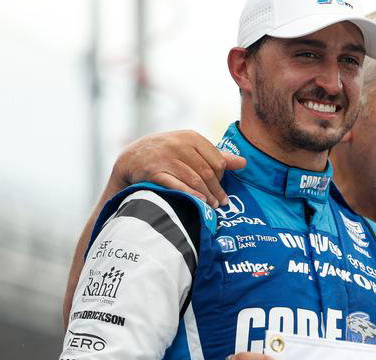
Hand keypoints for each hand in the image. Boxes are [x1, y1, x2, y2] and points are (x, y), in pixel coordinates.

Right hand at [113, 130, 245, 207]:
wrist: (131, 158)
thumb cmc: (167, 154)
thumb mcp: (190, 149)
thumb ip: (216, 156)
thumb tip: (244, 163)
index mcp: (191, 137)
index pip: (217, 161)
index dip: (222, 178)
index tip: (222, 188)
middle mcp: (179, 144)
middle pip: (207, 172)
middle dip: (217, 190)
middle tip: (222, 203)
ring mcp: (166, 157)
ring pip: (195, 179)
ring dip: (206, 195)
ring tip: (212, 206)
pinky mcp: (154, 171)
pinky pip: (177, 185)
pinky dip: (190, 194)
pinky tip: (200, 201)